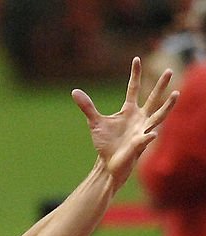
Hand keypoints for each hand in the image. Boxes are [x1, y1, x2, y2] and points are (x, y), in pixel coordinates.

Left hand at [72, 57, 178, 185]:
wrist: (108, 163)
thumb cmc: (105, 142)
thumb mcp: (95, 122)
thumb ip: (87, 106)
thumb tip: (74, 91)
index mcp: (129, 110)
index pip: (134, 88)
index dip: (135, 74)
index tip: (136, 59)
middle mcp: (140, 118)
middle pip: (153, 98)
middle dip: (160, 86)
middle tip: (169, 70)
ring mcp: (142, 130)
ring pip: (158, 116)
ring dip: (167, 106)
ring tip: (175, 94)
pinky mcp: (139, 144)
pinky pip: (145, 139)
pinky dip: (148, 136)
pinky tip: (152, 133)